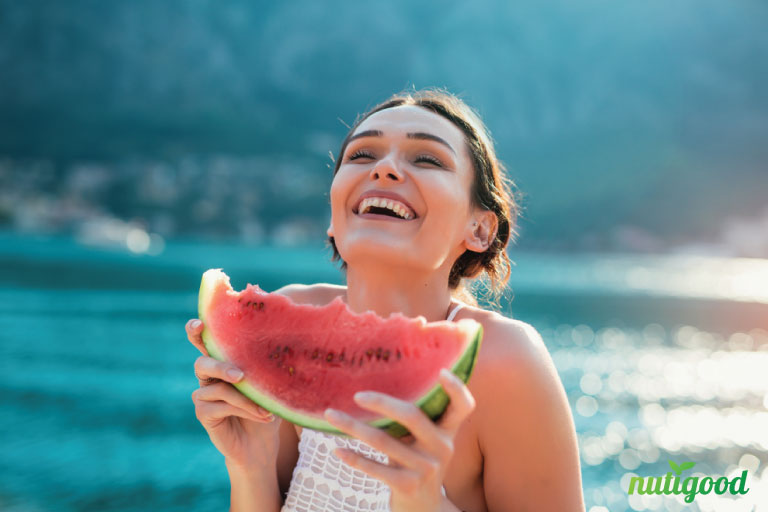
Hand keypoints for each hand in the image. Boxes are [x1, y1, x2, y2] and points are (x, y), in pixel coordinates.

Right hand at [187, 318, 281, 468]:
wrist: (262, 444)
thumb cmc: (267, 407)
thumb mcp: (270, 386)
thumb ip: (268, 368)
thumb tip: (281, 346)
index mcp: (224, 362)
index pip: (206, 342)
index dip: (197, 331)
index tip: (199, 323)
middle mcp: (209, 376)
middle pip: (202, 363)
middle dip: (219, 366)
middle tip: (240, 375)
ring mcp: (203, 395)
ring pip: (217, 388)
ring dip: (245, 398)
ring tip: (266, 409)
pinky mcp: (204, 414)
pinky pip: (219, 406)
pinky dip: (243, 409)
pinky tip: (262, 416)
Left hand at [323, 369, 475, 511]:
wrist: (423, 510)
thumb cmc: (417, 462)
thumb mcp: (424, 441)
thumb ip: (415, 419)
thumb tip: (376, 383)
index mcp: (448, 432)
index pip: (463, 406)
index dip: (456, 388)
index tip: (440, 371)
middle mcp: (442, 448)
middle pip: (412, 416)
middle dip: (382, 403)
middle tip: (357, 396)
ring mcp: (426, 469)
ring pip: (383, 441)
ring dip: (353, 427)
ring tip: (330, 415)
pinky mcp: (408, 486)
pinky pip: (374, 468)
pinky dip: (353, 457)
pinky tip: (336, 449)